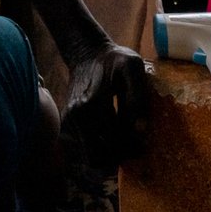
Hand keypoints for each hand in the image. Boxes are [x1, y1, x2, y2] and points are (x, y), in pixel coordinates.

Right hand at [62, 43, 150, 168]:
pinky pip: (83, 150)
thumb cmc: (114, 60)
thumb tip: (140, 129)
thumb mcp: (133, 67)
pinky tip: (112, 140)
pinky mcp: (67, 124)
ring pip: (90, 157)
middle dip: (119, 157)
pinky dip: (99, 151)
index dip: (132, 147)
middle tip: (134, 149)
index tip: (143, 144)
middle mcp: (77, 116)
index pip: (115, 141)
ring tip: (124, 146)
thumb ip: (138, 95)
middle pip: (99, 157)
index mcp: (93, 103)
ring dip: (109, 157)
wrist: (87, 53)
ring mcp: (69, 122)